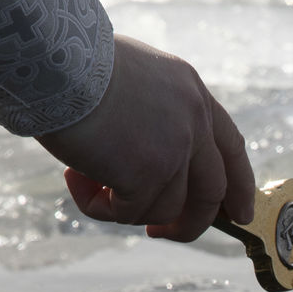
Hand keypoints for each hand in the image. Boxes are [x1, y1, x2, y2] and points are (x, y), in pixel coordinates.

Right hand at [35, 35, 254, 242]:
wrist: (54, 59)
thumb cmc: (75, 62)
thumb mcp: (134, 78)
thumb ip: (152, 112)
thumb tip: (140, 157)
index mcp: (193, 93)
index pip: (230, 147)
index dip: (238, 185)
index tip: (238, 213)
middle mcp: (193, 122)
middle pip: (211, 191)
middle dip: (190, 222)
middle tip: (159, 232)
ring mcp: (174, 150)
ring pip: (165, 209)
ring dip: (122, 206)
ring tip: (83, 179)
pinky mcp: (145, 175)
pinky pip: (127, 213)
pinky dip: (97, 205)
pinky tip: (73, 177)